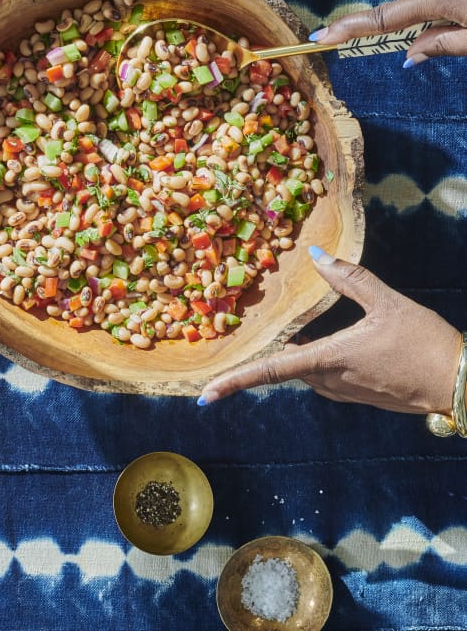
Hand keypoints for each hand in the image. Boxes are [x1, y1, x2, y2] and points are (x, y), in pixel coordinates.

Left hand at [197, 248, 461, 414]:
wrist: (461, 384)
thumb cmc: (425, 343)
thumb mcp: (387, 303)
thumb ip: (350, 278)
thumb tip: (317, 253)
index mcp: (330, 359)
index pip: (272, 370)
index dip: (235, 381)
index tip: (206, 394)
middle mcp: (331, 382)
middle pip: (286, 365)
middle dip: (270, 352)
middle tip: (248, 334)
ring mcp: (346, 392)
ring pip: (306, 370)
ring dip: (296, 352)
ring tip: (292, 326)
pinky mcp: (359, 394)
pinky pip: (325, 376)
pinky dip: (316, 358)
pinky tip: (327, 340)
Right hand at [310, 0, 466, 65]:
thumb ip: (443, 45)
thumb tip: (412, 53)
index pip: (383, 18)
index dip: (350, 28)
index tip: (322, 36)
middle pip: (413, 11)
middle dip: (424, 28)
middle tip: (460, 39)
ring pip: (433, 1)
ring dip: (446, 15)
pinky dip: (457, 3)